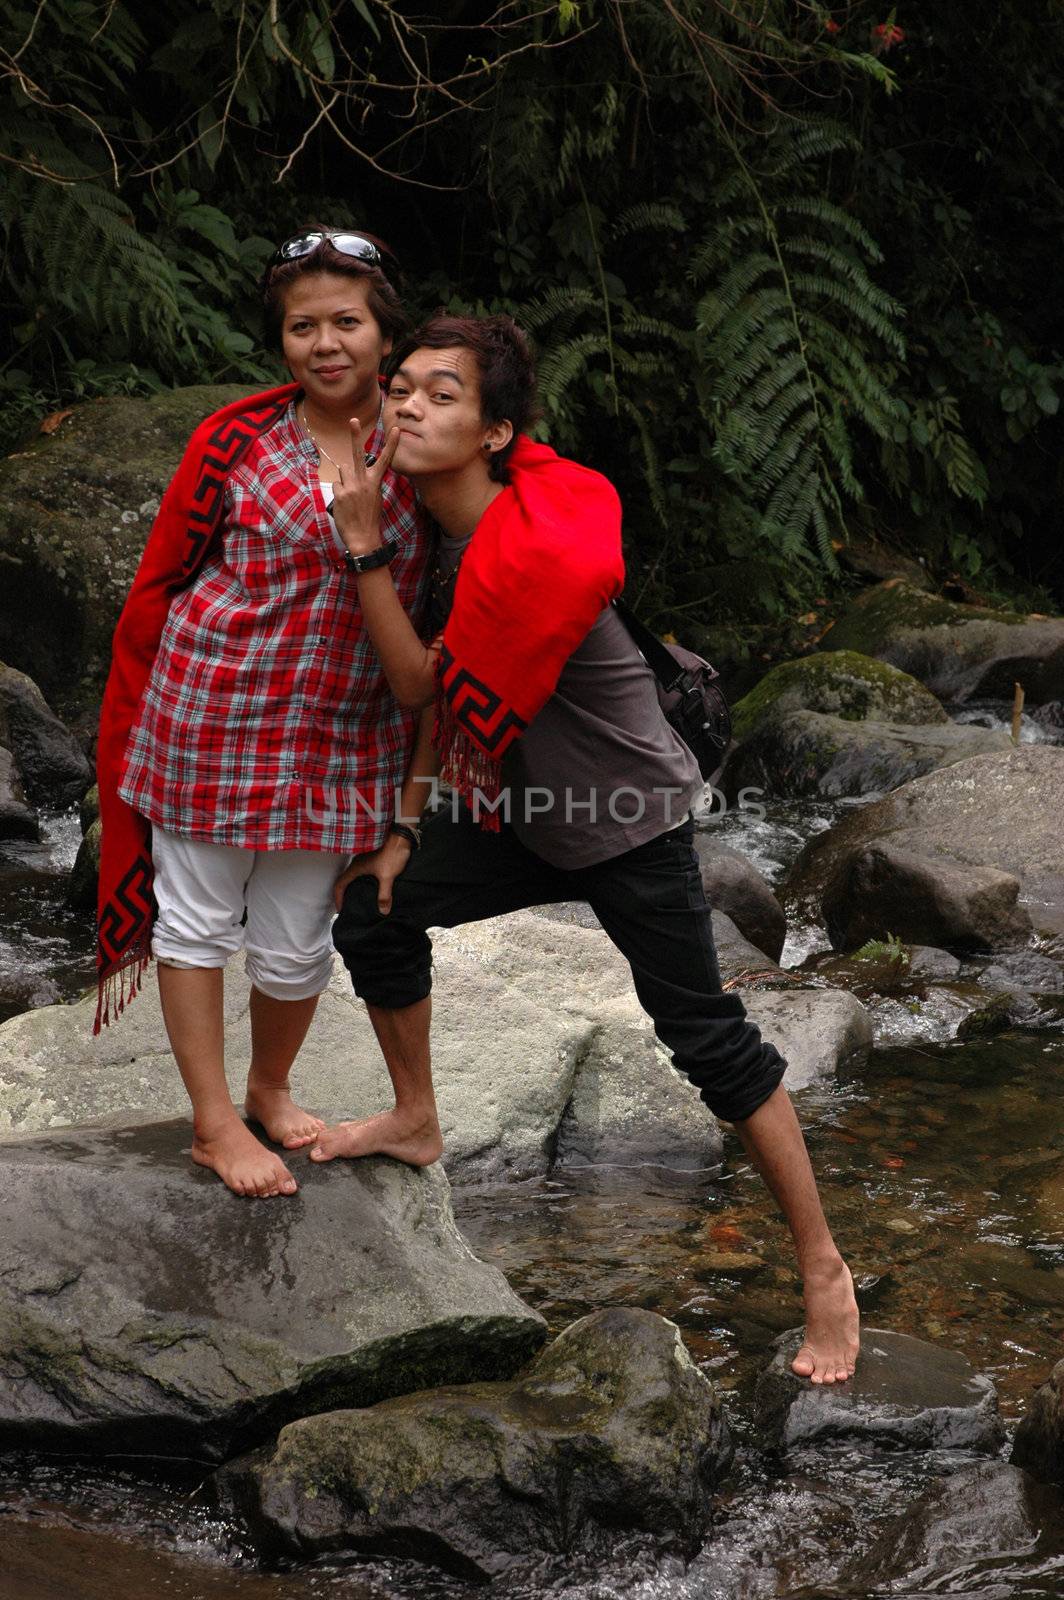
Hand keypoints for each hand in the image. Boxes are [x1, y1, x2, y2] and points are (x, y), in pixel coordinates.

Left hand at [330, 419, 400, 557]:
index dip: (391, 444)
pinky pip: (336, 485)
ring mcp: (351, 487)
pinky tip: (344, 505)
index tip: (396, 429)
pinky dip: (338, 493)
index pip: (385, 460)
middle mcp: (364, 482)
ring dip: (345, 479)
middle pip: (358, 454)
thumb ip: (366, 482)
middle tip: (353, 420)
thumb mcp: (374, 498)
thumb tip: (351, 471)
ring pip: (343, 471)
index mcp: (375, 483)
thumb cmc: (369, 519)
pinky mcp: (340, 494)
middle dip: (355, 436)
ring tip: (350, 496)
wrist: (364, 538)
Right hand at [334, 831, 411, 914]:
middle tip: (347, 906)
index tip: (341, 909)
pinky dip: (361, 881)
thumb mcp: (387, 876)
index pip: (339, 885)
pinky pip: (362, 872)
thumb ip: (384, 894)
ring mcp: (364, 860)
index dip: (338, 898)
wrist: (401, 836)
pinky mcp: (372, 858)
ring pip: (353, 876)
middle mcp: (357, 863)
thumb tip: (383, 910)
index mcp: (356, 868)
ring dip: (352, 887)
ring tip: (358, 899)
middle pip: (345, 880)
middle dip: (344, 894)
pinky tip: (371, 887)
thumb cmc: (392, 852)